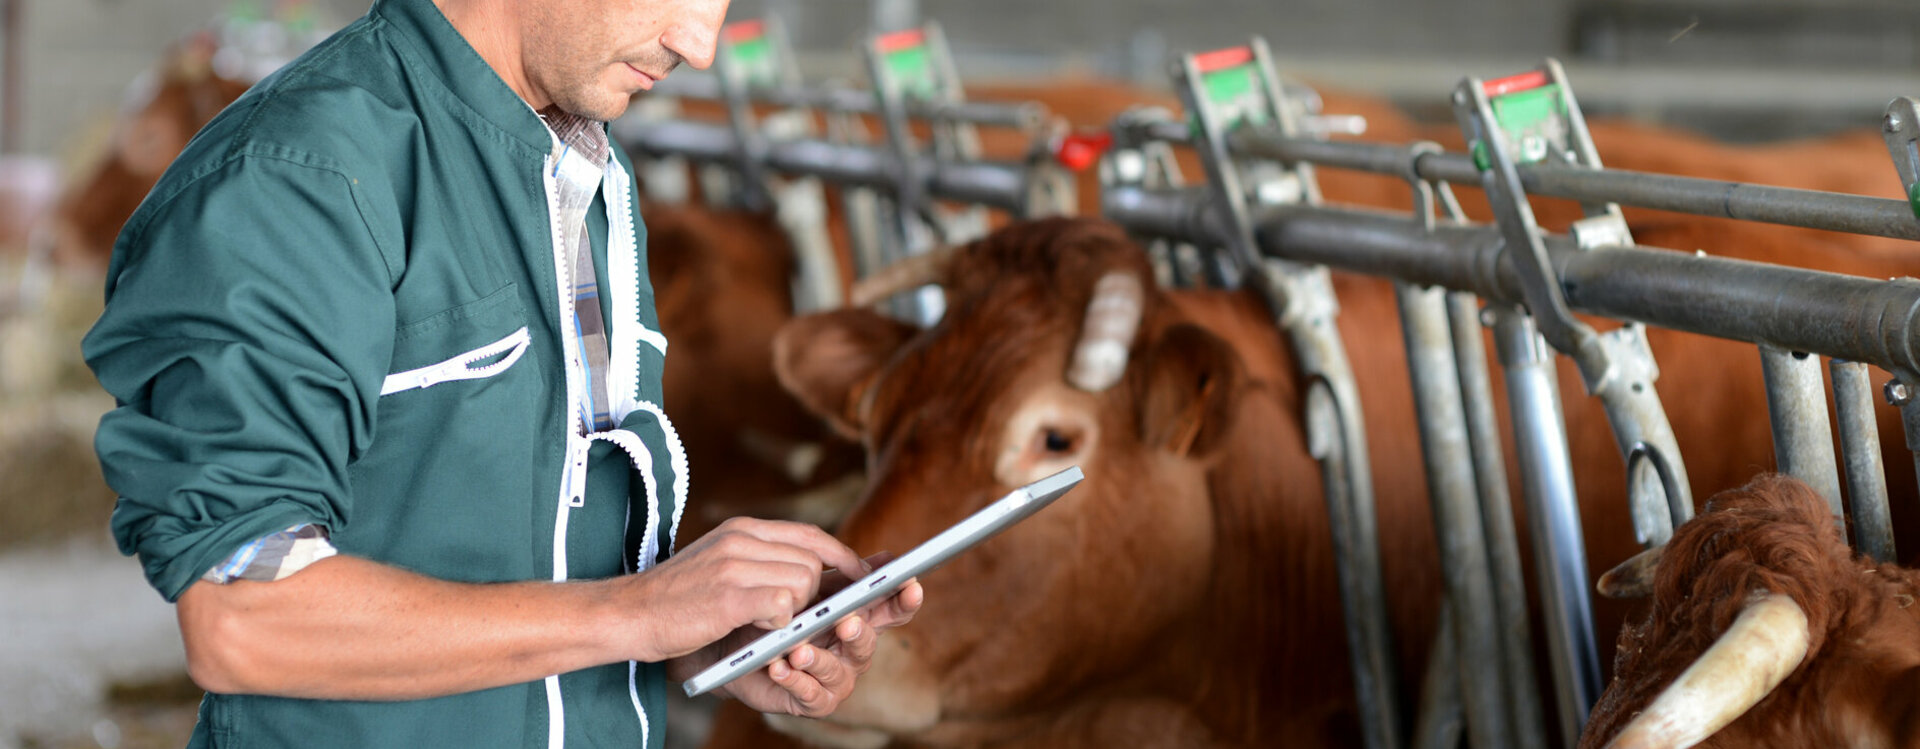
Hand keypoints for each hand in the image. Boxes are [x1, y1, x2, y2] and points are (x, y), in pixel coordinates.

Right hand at [616, 517, 868, 662]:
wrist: (629, 614)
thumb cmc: (677, 599)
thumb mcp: (721, 565)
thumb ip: (762, 561)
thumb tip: (814, 571)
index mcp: (742, 529)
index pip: (809, 534)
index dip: (840, 555)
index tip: (859, 574)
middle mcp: (741, 539)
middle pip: (812, 561)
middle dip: (816, 593)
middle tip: (799, 616)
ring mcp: (734, 565)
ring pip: (802, 582)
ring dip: (793, 610)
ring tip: (765, 623)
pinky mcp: (729, 595)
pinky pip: (782, 604)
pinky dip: (778, 623)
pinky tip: (756, 628)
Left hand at [704, 563, 923, 716]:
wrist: (737, 642)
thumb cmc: (782, 614)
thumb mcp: (813, 590)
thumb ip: (846, 576)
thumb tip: (888, 557)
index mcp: (860, 620)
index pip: (891, 611)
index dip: (904, 600)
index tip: (910, 585)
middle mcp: (853, 652)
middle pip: (867, 643)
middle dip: (858, 633)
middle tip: (846, 623)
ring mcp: (834, 679)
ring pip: (838, 672)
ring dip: (820, 660)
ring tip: (799, 650)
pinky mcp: (811, 701)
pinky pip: (810, 695)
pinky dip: (795, 680)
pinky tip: (780, 667)